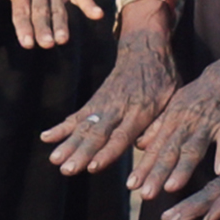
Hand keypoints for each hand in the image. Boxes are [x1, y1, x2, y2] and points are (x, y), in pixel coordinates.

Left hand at [0, 0, 111, 46]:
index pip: (20, 9)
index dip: (23, 26)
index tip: (26, 43)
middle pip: (40, 11)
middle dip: (43, 28)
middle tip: (46, 44)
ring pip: (58, 7)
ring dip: (61, 23)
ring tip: (63, 39)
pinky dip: (89, 4)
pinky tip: (96, 15)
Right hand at [41, 0, 175, 175]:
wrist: (144, 49)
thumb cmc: (163, 79)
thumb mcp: (173, 99)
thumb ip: (161, 122)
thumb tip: (144, 146)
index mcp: (140, 111)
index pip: (121, 135)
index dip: (107, 152)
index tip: (92, 167)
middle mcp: (118, 108)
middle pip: (97, 134)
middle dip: (80, 153)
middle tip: (67, 169)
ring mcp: (103, 104)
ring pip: (83, 126)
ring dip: (67, 144)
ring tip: (54, 160)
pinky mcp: (94, 101)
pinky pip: (76, 116)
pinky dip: (61, 127)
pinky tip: (46, 137)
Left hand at [129, 39, 219, 198]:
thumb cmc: (205, 92)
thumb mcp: (178, 105)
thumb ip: (160, 126)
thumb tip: (140, 146)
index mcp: (174, 119)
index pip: (156, 147)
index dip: (144, 167)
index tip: (132, 186)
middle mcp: (187, 122)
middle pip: (170, 151)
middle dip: (157, 173)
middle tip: (145, 194)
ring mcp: (209, 122)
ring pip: (194, 147)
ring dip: (183, 168)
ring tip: (171, 188)